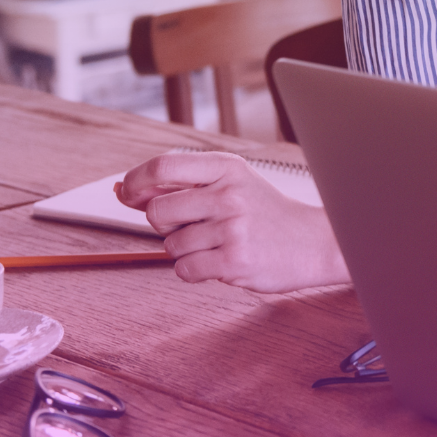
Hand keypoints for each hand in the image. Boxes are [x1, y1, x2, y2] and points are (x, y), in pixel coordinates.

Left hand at [116, 152, 348, 292]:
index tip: (127, 192)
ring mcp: (232, 228)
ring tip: (217, 243)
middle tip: (190, 226)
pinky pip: (184, 270)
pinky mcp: (234, 260)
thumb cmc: (266, 213)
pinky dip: (194, 270)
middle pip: (157, 211)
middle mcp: (229, 194)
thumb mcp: (232, 184)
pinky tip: (220, 260)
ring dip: (184, 250)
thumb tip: (122, 190)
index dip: (135, 181)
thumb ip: (181, 186)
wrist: (314, 241)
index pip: (163, 166)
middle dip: (163, 225)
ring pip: (170, 246)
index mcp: (228, 168)